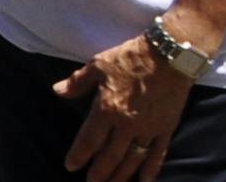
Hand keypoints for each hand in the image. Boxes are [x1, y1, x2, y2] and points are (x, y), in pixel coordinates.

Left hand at [55, 35, 195, 181]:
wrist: (169, 57)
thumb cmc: (130, 58)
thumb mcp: (98, 65)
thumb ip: (77, 82)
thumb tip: (57, 91)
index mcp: (107, 108)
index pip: (89, 140)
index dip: (79, 155)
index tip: (71, 166)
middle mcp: (127, 124)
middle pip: (110, 156)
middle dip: (99, 173)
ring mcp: (148, 129)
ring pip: (132, 160)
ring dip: (121, 176)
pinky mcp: (166, 129)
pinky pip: (158, 155)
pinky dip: (151, 170)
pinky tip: (145, 181)